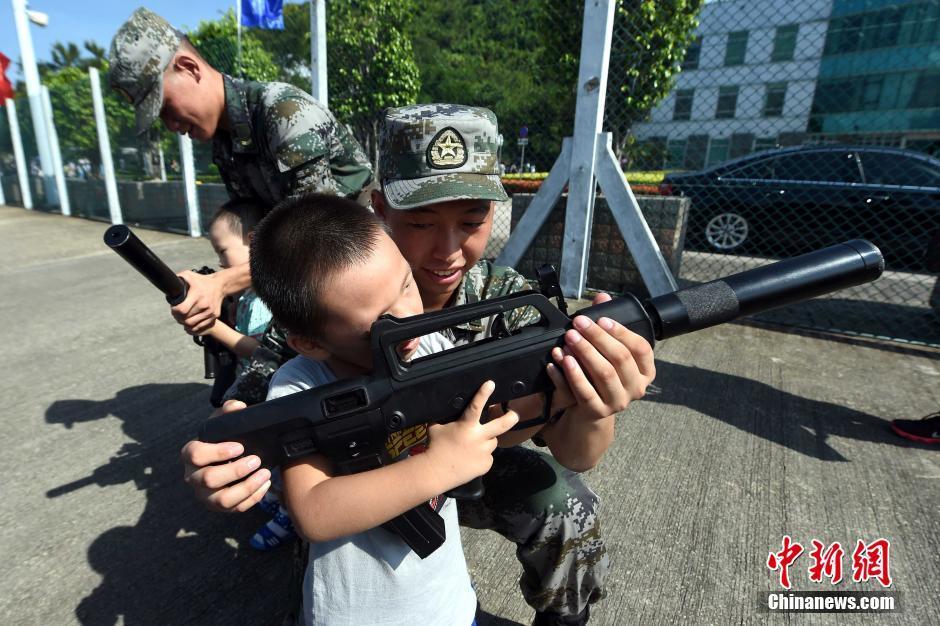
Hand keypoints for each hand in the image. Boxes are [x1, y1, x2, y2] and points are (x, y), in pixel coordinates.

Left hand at [172, 270, 223, 334]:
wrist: (220, 285)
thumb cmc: (202, 281)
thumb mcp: (189, 275)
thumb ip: (177, 278)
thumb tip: (168, 285)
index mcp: (197, 294)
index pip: (182, 310)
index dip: (174, 311)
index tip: (173, 308)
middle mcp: (205, 304)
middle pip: (186, 319)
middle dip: (178, 317)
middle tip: (176, 313)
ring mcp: (210, 312)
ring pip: (192, 325)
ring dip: (184, 323)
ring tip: (182, 318)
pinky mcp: (214, 316)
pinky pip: (200, 327)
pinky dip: (192, 327)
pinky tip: (189, 322)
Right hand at [181, 400, 270, 511]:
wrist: (227, 456)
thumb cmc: (223, 439)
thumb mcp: (224, 422)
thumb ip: (229, 410)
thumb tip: (237, 407)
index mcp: (190, 454)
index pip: (194, 455)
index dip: (217, 452)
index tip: (240, 446)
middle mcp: (193, 477)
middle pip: (209, 479)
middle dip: (235, 471)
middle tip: (256, 460)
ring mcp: (205, 495)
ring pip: (222, 500)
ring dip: (246, 487)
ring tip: (266, 473)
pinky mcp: (219, 507)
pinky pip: (235, 508)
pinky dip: (253, 498)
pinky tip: (265, 484)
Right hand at [425, 381, 518, 488]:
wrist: (435, 473)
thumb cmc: (435, 447)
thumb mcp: (436, 427)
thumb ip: (445, 418)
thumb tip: (446, 408)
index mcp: (466, 425)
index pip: (476, 405)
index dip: (484, 393)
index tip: (491, 383)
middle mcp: (479, 437)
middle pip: (502, 425)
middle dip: (511, 417)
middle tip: (514, 413)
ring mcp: (484, 452)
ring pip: (492, 442)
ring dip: (486, 441)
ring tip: (473, 446)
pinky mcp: (485, 464)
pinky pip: (487, 457)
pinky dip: (481, 456)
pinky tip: (470, 459)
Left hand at [545, 293, 654, 420]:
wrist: (590, 409)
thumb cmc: (601, 373)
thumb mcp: (607, 350)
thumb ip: (606, 324)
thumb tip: (602, 298)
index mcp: (645, 371)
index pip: (640, 348)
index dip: (621, 331)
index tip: (601, 319)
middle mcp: (637, 387)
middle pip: (620, 358)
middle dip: (597, 338)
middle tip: (578, 324)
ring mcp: (619, 402)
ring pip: (604, 374)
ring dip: (585, 353)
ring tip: (569, 339)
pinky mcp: (599, 411)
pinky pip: (584, 392)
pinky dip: (571, 374)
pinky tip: (559, 360)